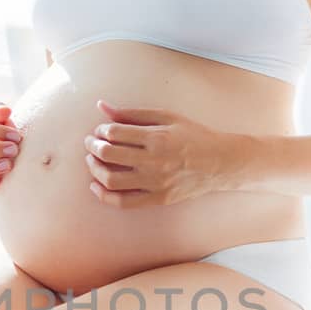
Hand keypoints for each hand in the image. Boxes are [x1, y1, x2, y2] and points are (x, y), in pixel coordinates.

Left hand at [84, 98, 252, 207]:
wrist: (219, 163)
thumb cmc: (193, 136)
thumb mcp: (166, 117)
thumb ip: (133, 113)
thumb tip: (103, 107)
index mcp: (157, 138)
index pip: (115, 134)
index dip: (101, 131)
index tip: (100, 130)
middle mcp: (154, 162)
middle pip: (108, 155)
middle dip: (93, 147)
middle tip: (91, 143)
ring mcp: (155, 183)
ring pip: (111, 180)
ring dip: (94, 169)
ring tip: (93, 160)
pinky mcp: (157, 199)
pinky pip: (123, 202)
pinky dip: (104, 195)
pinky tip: (96, 185)